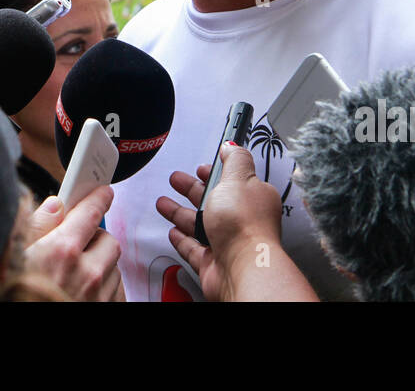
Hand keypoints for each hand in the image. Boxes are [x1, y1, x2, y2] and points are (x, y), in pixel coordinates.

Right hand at [23, 186, 123, 301]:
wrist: (20, 352)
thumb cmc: (17, 295)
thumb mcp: (16, 257)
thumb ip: (37, 227)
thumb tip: (54, 206)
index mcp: (62, 251)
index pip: (91, 212)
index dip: (97, 198)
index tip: (102, 192)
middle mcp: (87, 272)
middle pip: (108, 240)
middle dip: (95, 238)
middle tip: (77, 244)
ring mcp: (99, 295)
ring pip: (113, 266)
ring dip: (100, 263)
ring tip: (75, 272)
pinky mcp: (105, 309)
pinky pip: (115, 290)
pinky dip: (104, 286)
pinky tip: (84, 289)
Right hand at [156, 143, 283, 300]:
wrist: (241, 268)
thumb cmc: (244, 225)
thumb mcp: (238, 179)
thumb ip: (234, 159)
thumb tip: (232, 145)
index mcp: (251, 198)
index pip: (231, 180)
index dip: (214, 172)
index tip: (201, 166)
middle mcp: (241, 220)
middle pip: (211, 201)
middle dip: (191, 189)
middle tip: (176, 180)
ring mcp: (226, 242)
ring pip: (199, 224)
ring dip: (180, 213)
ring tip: (163, 203)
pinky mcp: (213, 262)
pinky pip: (194, 249)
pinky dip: (182, 240)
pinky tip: (174, 233)